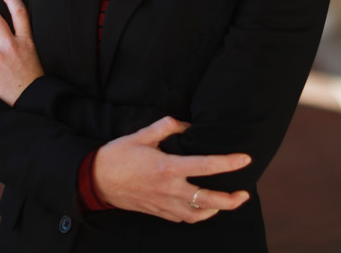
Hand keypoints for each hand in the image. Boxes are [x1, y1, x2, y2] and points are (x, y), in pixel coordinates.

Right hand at [92, 116, 250, 222]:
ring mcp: (164, 204)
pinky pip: (183, 218)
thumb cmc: (118, 155)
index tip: (245, 159)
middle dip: (231, 200)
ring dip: (216, 210)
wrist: (95, 180)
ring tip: (227, 202)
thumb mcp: (141, 134)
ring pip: (198, 215)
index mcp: (167, 167)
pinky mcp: (157, 212)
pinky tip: (201, 207)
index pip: (206, 166)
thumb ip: (166, 126)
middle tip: (244, 194)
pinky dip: (197, 214)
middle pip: (208, 200)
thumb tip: (186, 123)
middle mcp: (169, 189)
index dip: (229, 163)